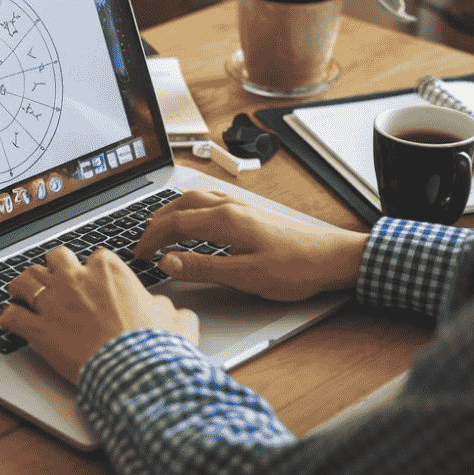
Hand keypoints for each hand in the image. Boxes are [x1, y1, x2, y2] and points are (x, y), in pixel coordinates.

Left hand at [0, 247, 198, 383]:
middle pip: (56, 257)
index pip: (96, 257)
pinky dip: (8, 318)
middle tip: (56, 280)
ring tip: (21, 292)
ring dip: (23, 285)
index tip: (94, 281)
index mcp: (110, 271)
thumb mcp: (177, 321)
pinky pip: (12, 316)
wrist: (135, 373)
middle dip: (55, 267)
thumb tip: (168, 310)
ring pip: (26, 279)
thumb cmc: (155, 347)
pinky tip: (7, 321)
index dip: (94, 270)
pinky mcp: (39, 330)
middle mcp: (78, 280)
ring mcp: (55, 303)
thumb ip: (168, 309)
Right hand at [132, 190, 366, 300]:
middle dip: (156, 222)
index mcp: (226, 220)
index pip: (175, 223)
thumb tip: (168, 262)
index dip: (151, 239)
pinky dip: (191, 209)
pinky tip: (194, 220)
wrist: (334, 258)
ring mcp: (242, 207)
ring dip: (172, 212)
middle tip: (142, 243)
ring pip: (195, 199)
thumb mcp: (246, 276)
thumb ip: (203, 268)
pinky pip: (210, 201)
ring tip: (159, 228)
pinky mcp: (251, 213)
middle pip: (181, 205)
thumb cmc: (297, 268)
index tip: (139, 256)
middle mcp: (231, 207)